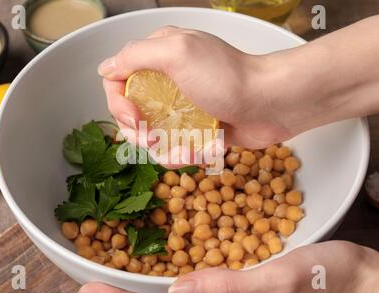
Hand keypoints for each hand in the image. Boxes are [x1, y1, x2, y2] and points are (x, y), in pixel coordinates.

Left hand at [77, 241, 378, 292]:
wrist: (360, 283)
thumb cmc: (332, 283)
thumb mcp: (285, 283)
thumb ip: (236, 289)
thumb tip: (179, 290)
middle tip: (89, 290)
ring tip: (111, 282)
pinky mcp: (237, 290)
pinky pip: (198, 289)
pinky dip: (169, 282)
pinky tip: (159, 272)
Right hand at [99, 12, 378, 152]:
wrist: (272, 103)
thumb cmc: (228, 78)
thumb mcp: (177, 52)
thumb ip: (135, 56)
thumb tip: (106, 68)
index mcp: (159, 58)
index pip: (118, 81)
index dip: (118, 104)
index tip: (134, 118)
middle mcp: (167, 82)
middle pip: (132, 114)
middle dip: (139, 133)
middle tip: (154, 139)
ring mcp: (183, 107)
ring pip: (153, 136)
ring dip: (165, 149)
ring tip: (187, 149)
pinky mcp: (198, 129)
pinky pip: (178, 147)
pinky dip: (187, 153)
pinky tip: (205, 150)